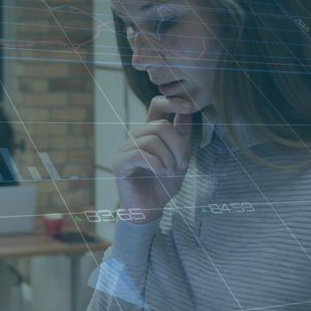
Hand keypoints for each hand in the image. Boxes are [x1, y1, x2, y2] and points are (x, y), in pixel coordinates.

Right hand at [112, 96, 193, 223]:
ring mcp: (125, 149)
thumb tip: (187, 110)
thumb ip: (183, 135)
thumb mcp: (180, 157)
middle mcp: (136, 137)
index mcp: (150, 132)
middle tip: (183, 164)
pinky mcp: (119, 163)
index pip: (157, 105)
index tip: (190, 106)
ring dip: (168, 157)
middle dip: (178, 145)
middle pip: (160, 125)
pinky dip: (155, 163)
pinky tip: (160, 172)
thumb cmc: (163, 183)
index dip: (173, 102)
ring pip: (151, 139)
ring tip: (170, 171)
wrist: (151, 208)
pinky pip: (139, 154)